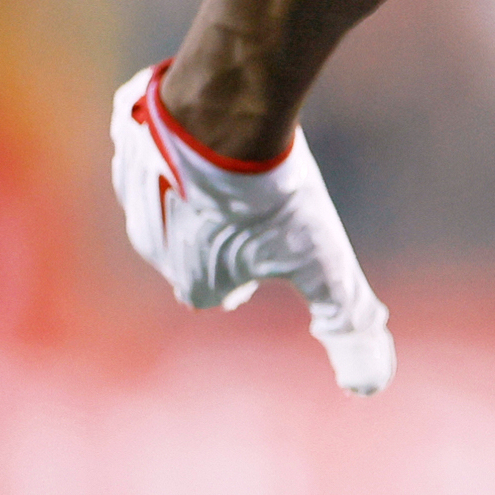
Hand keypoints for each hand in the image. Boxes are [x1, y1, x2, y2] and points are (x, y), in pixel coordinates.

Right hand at [110, 62, 395, 394]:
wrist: (226, 110)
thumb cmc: (272, 195)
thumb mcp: (323, 263)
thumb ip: (346, 319)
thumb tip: (370, 384)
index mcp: (190, 281)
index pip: (223, 291)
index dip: (248, 274)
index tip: (268, 255)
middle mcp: (149, 243)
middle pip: (192, 245)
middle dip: (222, 232)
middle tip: (259, 206)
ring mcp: (130, 188)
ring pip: (168, 195)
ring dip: (198, 187)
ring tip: (238, 164)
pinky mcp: (123, 140)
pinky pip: (148, 146)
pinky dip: (173, 142)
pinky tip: (207, 127)